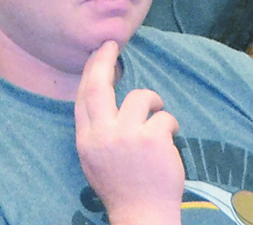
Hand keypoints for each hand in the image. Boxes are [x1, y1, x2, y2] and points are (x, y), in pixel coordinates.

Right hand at [73, 42, 183, 224]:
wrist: (142, 214)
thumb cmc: (120, 186)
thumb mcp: (94, 158)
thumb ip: (95, 128)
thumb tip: (101, 94)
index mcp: (86, 139)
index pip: (84, 96)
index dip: (90, 71)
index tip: (97, 54)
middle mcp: (103, 134)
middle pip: (100, 86)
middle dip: (105, 61)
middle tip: (113, 45)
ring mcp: (128, 136)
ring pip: (140, 98)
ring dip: (153, 102)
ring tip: (158, 117)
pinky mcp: (153, 140)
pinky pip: (164, 117)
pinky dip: (169, 125)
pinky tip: (169, 142)